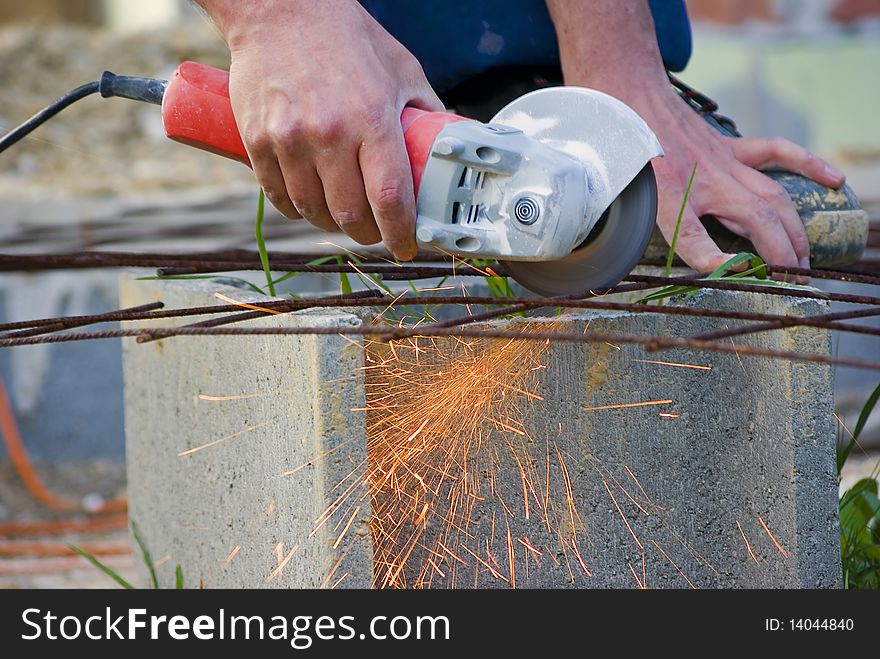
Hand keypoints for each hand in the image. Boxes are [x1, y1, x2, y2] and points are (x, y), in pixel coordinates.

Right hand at [198, 0, 443, 259]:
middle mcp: (329, 134)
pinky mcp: (258, 140)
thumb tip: (447, 147)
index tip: (406, 246)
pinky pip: (278, 196)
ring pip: (312, 211)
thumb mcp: (402, 70)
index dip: (401, 233)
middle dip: (368, 234)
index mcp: (371, 119)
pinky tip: (309, 204)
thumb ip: (426, 112)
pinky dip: (297, 209)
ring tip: (343, 218)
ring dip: (331, 225)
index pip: (390, 198)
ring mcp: (289, 139)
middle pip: (350, 214)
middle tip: (375, 232)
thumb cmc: (347, 37)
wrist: (281, 8)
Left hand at [547, 0, 845, 273]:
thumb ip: (624, 228)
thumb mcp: (612, 195)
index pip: (695, 242)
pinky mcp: (728, 147)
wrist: (624, 95)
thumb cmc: (616, 150)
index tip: (739, 279)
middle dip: (779, 256)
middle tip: (790, 283)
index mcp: (670, 196)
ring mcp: (722, 162)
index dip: (717, 265)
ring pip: (772, 198)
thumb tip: (620, 264)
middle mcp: (704, 181)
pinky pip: (775, 153)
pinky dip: (807, 166)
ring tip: (803, 261)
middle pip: (756, 223)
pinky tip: (832, 181)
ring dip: (793, 230)